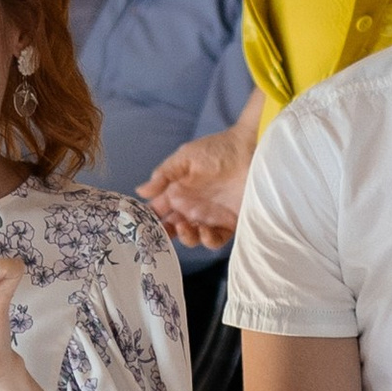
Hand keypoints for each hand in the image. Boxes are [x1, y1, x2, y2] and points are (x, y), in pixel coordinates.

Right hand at [140, 118, 254, 249]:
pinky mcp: (229, 223)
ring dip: (185, 237)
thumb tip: (141, 191)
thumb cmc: (217, 150)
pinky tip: (204, 230)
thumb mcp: (185, 158)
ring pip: (192, 237)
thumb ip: (163, 175)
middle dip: (165, 234)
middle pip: (172, 229)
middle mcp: (191, 207)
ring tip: (185, 226)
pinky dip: (207, 240)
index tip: (140, 225)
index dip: (149, 220)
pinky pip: (215, 239)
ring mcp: (209, 217)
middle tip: (163, 230)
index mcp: (178, 192)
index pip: (158, 211)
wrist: (250, 150)